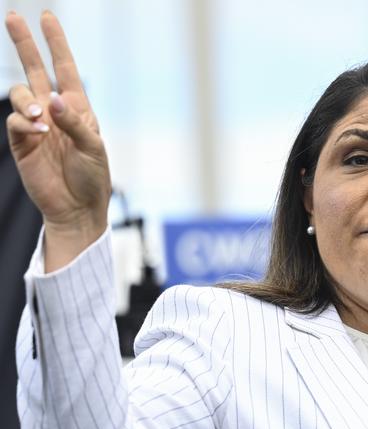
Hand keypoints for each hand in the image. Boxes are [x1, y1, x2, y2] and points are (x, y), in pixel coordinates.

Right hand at [5, 11, 110, 270]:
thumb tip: (53, 99)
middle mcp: (54, 112)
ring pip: (19, 93)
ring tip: (40, 117)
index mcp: (77, 108)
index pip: (64, 69)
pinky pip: (15, 121)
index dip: (56, 43)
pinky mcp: (21, 142)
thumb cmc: (92, 177)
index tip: (47, 17)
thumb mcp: (93, 147)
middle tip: (12, 16)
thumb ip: (74, 122)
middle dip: (24, 43)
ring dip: (26, 99)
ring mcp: (36, 126)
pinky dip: (24, 122)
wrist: (78, 207)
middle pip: (34, 70)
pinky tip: (38, 132)